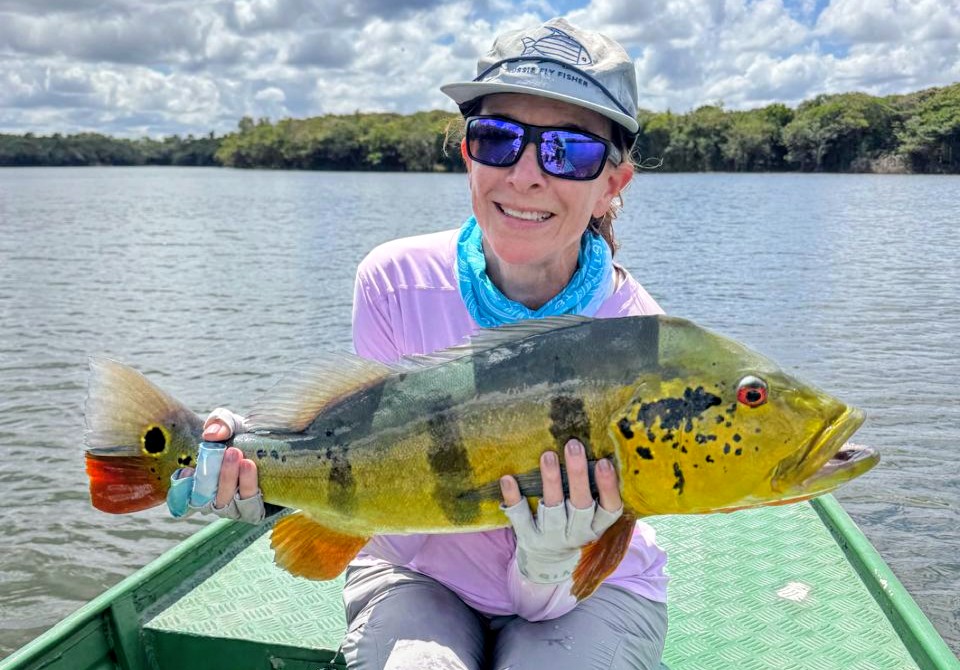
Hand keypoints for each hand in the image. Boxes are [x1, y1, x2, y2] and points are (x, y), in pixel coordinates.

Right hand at [171, 408, 264, 523]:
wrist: (278, 452)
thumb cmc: (246, 438)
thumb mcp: (233, 425)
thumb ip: (220, 423)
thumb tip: (212, 434)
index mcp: (201, 481)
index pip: (181, 493)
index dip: (180, 487)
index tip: (187, 470)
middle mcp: (212, 498)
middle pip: (206, 495)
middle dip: (217, 473)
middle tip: (232, 451)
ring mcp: (231, 508)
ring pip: (227, 501)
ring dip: (233, 481)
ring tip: (246, 462)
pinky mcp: (252, 513)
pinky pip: (248, 508)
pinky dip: (247, 490)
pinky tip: (250, 473)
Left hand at [500, 439, 622, 583]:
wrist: (547, 561)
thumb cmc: (572, 524)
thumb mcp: (588, 515)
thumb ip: (593, 490)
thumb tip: (594, 445)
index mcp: (596, 525)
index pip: (609, 508)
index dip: (608, 487)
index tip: (604, 462)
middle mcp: (577, 532)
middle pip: (581, 503)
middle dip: (578, 474)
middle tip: (574, 445)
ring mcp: (551, 536)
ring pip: (553, 508)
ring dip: (551, 481)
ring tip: (548, 455)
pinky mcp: (528, 537)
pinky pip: (521, 517)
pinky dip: (514, 498)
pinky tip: (508, 479)